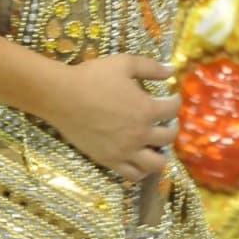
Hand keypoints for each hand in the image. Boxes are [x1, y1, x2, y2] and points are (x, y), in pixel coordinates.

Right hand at [48, 54, 179, 181]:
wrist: (63, 97)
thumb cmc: (93, 77)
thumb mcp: (123, 64)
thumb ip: (150, 67)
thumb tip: (171, 70)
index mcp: (146, 109)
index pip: (172, 109)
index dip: (175, 102)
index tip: (172, 97)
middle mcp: (140, 134)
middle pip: (168, 137)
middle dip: (171, 126)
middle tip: (165, 120)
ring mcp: (126, 151)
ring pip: (156, 164)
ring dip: (160, 152)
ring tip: (154, 143)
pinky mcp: (110, 161)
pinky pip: (133, 175)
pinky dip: (141, 170)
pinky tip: (138, 158)